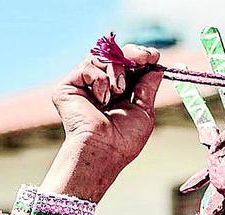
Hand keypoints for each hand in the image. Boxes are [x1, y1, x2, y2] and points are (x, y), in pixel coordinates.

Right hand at [40, 45, 164, 201]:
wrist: (104, 149)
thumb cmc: (124, 140)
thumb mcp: (144, 111)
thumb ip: (147, 88)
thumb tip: (156, 67)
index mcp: (117, 94)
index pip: (127, 66)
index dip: (140, 57)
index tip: (154, 56)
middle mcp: (99, 87)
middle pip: (114, 56)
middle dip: (131, 54)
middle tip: (144, 57)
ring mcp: (83, 85)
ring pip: (102, 58)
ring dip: (117, 71)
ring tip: (118, 91)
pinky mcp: (68, 86)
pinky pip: (88, 67)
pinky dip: (99, 80)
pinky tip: (101, 100)